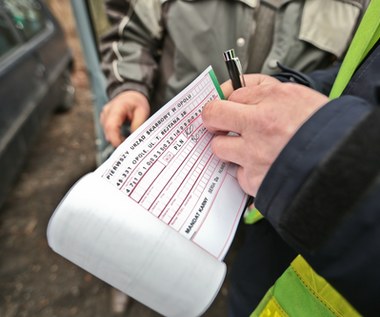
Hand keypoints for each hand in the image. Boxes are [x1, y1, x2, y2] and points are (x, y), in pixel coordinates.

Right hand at [100, 91, 149, 146]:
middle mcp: (107, 111)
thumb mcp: (142, 112)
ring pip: (107, 132)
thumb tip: (133, 139)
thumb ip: (137, 125)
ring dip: (116, 139)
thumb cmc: (137, 102)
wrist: (130, 94)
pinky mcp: (104, 120)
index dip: (115, 138)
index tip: (122, 147)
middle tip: (128, 148)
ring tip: (127, 142)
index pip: (111, 125)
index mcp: (117, 107)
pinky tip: (123, 138)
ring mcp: (104, 115)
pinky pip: (108, 131)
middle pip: (108, 130)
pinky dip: (115, 136)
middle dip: (116, 141)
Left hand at [202, 74, 328, 195]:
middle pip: (213, 116)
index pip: (231, 92)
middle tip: (220, 123)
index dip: (228, 98)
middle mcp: (260, 126)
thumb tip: (236, 88)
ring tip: (248, 148)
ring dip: (228, 147)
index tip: (227, 103)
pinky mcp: (254, 180)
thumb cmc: (322, 129)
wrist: (340, 163)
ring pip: (219, 148)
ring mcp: (254, 155)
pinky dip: (246, 171)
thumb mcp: (297, 94)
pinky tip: (262, 167)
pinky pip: (237, 174)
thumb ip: (263, 88)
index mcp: (272, 100)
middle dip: (213, 119)